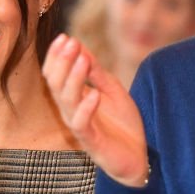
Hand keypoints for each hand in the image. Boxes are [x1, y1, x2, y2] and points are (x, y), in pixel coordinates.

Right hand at [43, 34, 148, 186]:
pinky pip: (81, 124)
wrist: (139, 156)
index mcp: (74, 99)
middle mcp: (71, 111)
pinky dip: (86, 108)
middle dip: (62, 62)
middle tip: (70, 43)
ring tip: (82, 60)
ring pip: (66, 101)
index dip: (57, 56)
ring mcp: (80, 126)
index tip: (65, 37)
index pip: (55, 74)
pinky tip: (94, 94)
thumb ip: (96, 72)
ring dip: (73, 79)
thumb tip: (81, 47)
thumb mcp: (111, 90)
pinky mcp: (91, 142)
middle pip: (56, 84)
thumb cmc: (123, 124)